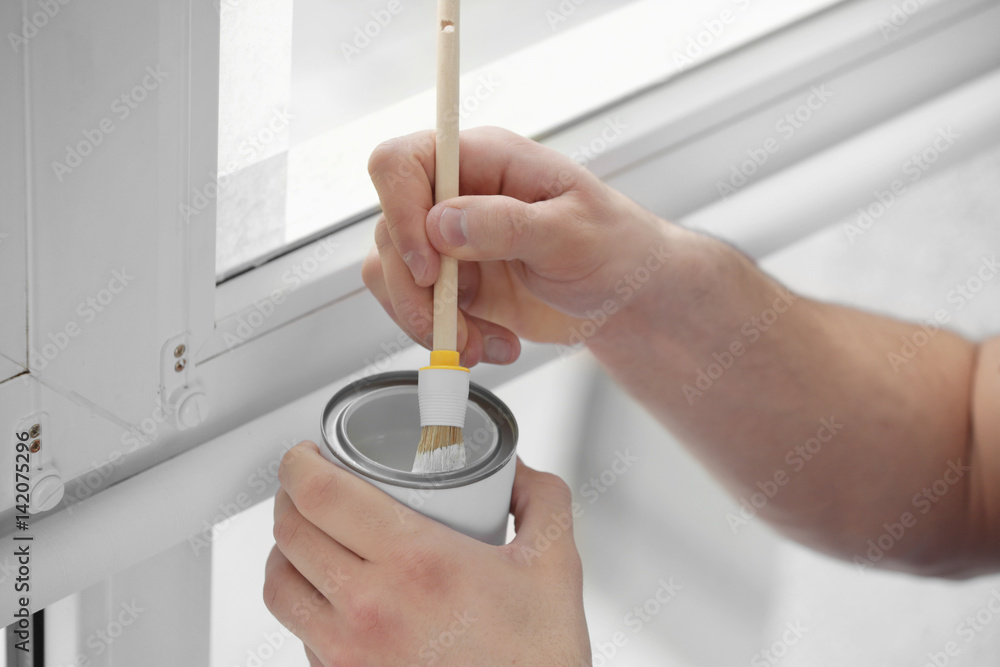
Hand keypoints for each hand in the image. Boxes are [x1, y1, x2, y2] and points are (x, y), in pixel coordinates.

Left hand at [264, 441, 590, 665]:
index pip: (321, 494)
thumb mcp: (554, 566)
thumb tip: (520, 473)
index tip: (306, 455)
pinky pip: (298, 635)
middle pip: (289, 533)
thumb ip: (542, 501)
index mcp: (416, 563)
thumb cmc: (536, 662)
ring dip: (284, 552)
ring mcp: (349, 654)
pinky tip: (334, 596)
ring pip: (278, 587)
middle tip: (309, 486)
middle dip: (290, 497)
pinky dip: (304, 605)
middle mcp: (370, 609)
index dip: (300, 463)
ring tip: (310, 538)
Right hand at [362, 126, 670, 366]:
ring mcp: (447, 240)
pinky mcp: (450, 282)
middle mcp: (455, 194)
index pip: (403, 162)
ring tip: (481, 345)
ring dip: (430, 322)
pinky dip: (446, 337)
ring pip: (392, 276)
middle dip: (416, 293)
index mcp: (483, 159)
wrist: (623, 297)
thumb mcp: (572, 232)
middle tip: (454, 332)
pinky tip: (488, 344)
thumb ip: (507, 224)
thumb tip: (443, 225)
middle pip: (389, 230)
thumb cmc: (613, 245)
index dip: (400, 211)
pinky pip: (416, 308)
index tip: (429, 268)